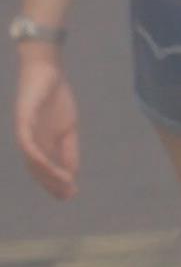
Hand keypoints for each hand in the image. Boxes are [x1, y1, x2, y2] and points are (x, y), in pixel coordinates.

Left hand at [14, 54, 79, 199]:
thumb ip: (69, 150)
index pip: (44, 170)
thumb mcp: (68, 128)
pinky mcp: (22, 120)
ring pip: (32, 160)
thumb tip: (72, 173)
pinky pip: (27, 142)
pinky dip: (36, 155)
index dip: (55, 184)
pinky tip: (47, 164)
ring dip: (47, 173)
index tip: (70, 195)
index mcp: (40, 144)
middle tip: (68, 195)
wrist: (48, 71)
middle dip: (52, 184)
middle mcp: (30, 141)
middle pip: (37, 169)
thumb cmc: (56, 97)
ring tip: (63, 182)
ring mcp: (25, 132)